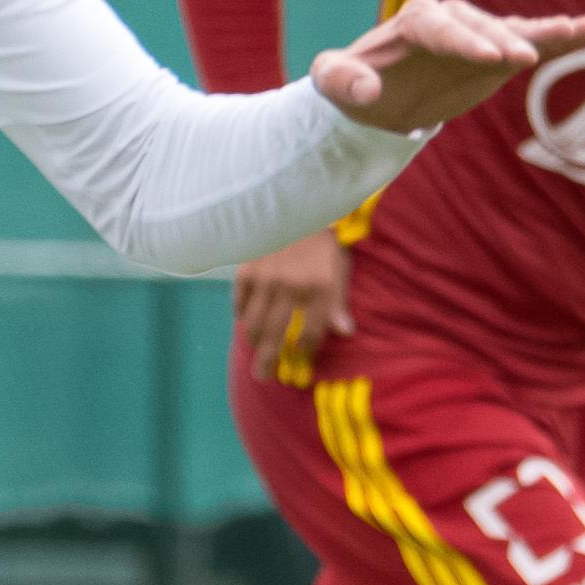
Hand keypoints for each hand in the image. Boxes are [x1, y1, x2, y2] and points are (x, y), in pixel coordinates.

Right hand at [231, 230, 349, 380]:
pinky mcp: (246, 269)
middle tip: (264, 376)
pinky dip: (240, 315)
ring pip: (252, 322)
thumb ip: (339, 303)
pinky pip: (238, 301)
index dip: (305, 350)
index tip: (301, 359)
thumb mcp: (340, 270)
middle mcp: (289, 287)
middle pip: (275, 334)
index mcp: (316, 288)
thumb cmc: (323, 244)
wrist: (298, 208)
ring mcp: (264, 279)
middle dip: (268, 360)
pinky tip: (245, 323)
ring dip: (253, 342)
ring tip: (255, 354)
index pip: (308, 333)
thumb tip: (346, 333)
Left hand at [310, 0, 584, 133]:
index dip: (466, 41)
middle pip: (482, 26)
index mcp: (414, 22)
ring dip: (544, 31)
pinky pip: (529, 42)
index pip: (443, 28)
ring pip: (513, 29)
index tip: (491, 58)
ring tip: (580, 30)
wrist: (377, 91)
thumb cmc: (352, 82)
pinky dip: (556, 37)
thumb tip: (369, 91)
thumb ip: (341, 80)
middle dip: (504, 40)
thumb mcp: (332, 81)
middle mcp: (450, 19)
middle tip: (525, 59)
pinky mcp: (497, 52)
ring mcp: (477, 34)